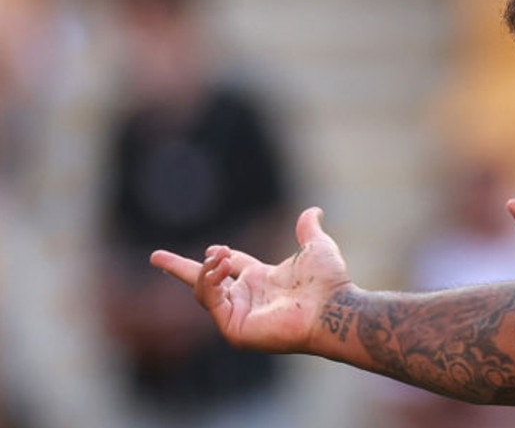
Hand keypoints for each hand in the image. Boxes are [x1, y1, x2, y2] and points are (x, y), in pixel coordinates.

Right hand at [149, 207, 352, 353]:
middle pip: (205, 283)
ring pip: (204, 291)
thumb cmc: (329, 282)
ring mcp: (239, 314)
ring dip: (206, 270)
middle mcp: (247, 298)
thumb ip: (308, 230)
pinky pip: (210, 303)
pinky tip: (221, 268)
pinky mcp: (235, 329)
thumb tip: (313, 211)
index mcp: (262, 280)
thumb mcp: (316, 247)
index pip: (228, 267)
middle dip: (179, 269)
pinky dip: (210, 283)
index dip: (217, 257)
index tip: (212, 248)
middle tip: (155, 257)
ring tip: (219, 256)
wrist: (333, 307)